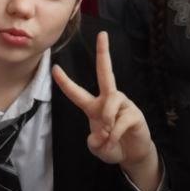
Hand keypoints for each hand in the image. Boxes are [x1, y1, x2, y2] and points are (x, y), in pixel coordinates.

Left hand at [54, 31, 161, 189]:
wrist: (133, 155)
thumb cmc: (113, 146)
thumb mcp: (98, 147)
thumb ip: (95, 141)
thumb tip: (101, 133)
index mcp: (94, 106)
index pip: (77, 92)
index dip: (65, 82)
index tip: (54, 67)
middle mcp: (109, 100)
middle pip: (105, 72)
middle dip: (104, 53)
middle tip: (102, 34)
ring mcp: (123, 105)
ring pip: (111, 101)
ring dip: (106, 122)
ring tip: (106, 136)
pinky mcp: (135, 114)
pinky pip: (120, 120)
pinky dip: (114, 133)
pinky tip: (114, 140)